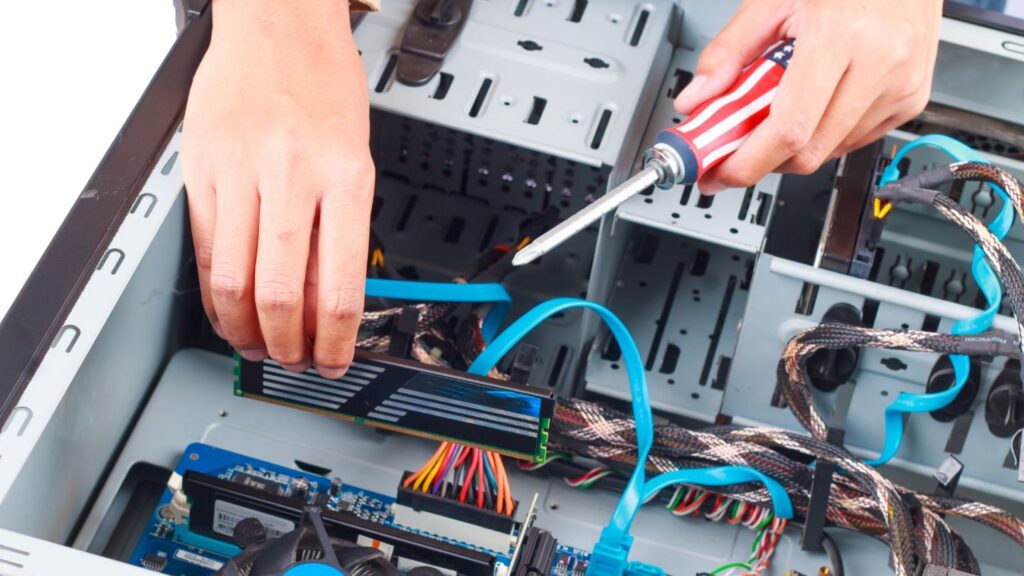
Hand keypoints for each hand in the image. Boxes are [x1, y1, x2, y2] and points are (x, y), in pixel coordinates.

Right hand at [182, 0, 373, 377]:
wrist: (278, 23)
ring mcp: (242, 171)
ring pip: (234, 279)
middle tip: (293, 361)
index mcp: (346, 176)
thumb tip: (329, 300)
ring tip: (257, 345)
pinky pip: (204, 247)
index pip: (339, 285)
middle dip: (287, 345)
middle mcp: (293, 175)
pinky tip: (226, 309)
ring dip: (245, 329)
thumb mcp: (356, 155)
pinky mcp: (201, 169)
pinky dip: (214, 291)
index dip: (335, 340)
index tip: (335, 361)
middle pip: (281, 292)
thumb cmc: (323, 83)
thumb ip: (341, 226)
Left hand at [674, 0, 941, 192]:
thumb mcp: (773, 0)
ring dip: (791, 148)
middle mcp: (881, 65)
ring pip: (829, 152)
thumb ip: (728, 52)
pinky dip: (823, 136)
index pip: (788, 129)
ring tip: (774, 111)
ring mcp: (901, 86)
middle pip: (808, 152)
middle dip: (761, 162)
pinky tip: (812, 107)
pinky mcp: (911, 99)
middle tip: (731, 149)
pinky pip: (855, 141)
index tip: (718, 171)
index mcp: (843, 35)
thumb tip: (696, 99)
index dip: (746, 162)